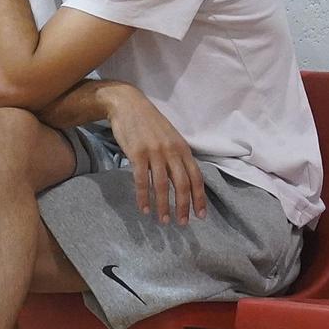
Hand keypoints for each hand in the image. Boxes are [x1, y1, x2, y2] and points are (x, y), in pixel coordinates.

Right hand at [103, 84, 206, 224]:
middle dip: (184, 206)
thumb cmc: (148, 122)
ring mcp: (154, 152)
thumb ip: (177, 155)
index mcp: (183, 148)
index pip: (196, 177)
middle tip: (182, 223)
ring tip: (164, 220)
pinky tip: (144, 208)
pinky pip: (141, 180)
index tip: (200, 216)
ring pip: (162, 185)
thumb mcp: (169, 137)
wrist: (127, 104)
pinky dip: (143, 196)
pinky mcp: (137, 153)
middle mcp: (172, 151)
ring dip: (164, 205)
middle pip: (182, 184)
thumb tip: (182, 177)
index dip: (199, 198)